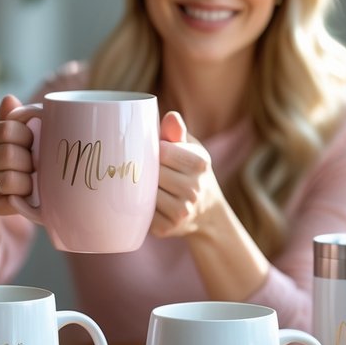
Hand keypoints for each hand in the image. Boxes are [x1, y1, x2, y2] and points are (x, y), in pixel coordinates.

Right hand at [0, 94, 34, 216]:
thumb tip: (9, 98)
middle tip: (32, 165)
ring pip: (12, 179)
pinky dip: (23, 197)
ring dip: (28, 181)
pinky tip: (23, 194)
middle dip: (29, 161)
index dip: (28, 136)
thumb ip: (10, 120)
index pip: (9, 129)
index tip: (30, 144)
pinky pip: (11, 200)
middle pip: (11, 155)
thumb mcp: (2, 138)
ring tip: (28, 180)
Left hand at [151, 111, 225, 238]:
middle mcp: (194, 189)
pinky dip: (138, 205)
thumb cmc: (192, 172)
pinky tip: (144, 201)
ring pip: (145, 192)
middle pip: (153, 173)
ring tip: (144, 184)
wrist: (207, 213)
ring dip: (140, 187)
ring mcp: (181, 211)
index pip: (163, 152)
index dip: (154, 151)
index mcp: (200, 164)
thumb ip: (178, 133)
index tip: (154, 153)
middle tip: (146, 170)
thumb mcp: (191, 149)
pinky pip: (140, 212)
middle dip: (146, 169)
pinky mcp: (166, 228)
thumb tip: (170, 116)